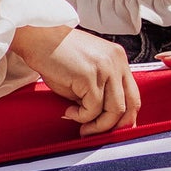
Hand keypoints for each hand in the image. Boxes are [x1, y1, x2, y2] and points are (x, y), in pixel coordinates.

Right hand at [11, 23, 140, 134]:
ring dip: (98, 125)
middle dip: (115, 126)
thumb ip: (100, 90)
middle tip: (95, 133)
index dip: (126, 118)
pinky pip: (92, 109)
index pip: (134, 95)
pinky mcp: (90, 76)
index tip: (113, 130)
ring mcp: (105, 68)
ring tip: (81, 126)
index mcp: (118, 59)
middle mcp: (117, 62)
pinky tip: (68, 111)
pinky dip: (81, 117)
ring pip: (114, 110)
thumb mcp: (87, 72)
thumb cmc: (56, 56)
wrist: (36, 37)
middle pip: (130, 105)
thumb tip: (105, 119)